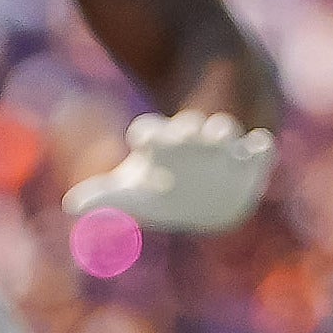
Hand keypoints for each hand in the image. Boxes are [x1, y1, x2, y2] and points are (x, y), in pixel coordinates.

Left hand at [63, 109, 276, 232]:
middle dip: (186, 130)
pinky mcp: (252, 155)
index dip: (148, 134)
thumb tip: (70, 205)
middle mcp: (193, 138)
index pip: (151, 133)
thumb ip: (106, 197)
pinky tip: (259, 147)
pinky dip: (260, 149)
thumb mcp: (136, 191)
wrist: (210, 175)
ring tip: (222, 137)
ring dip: (223, 134)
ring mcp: (225, 144)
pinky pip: (261, 148)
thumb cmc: (165, 184)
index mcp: (162, 144)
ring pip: (225, 131)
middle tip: (185, 130)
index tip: (140, 138)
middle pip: (188, 127)